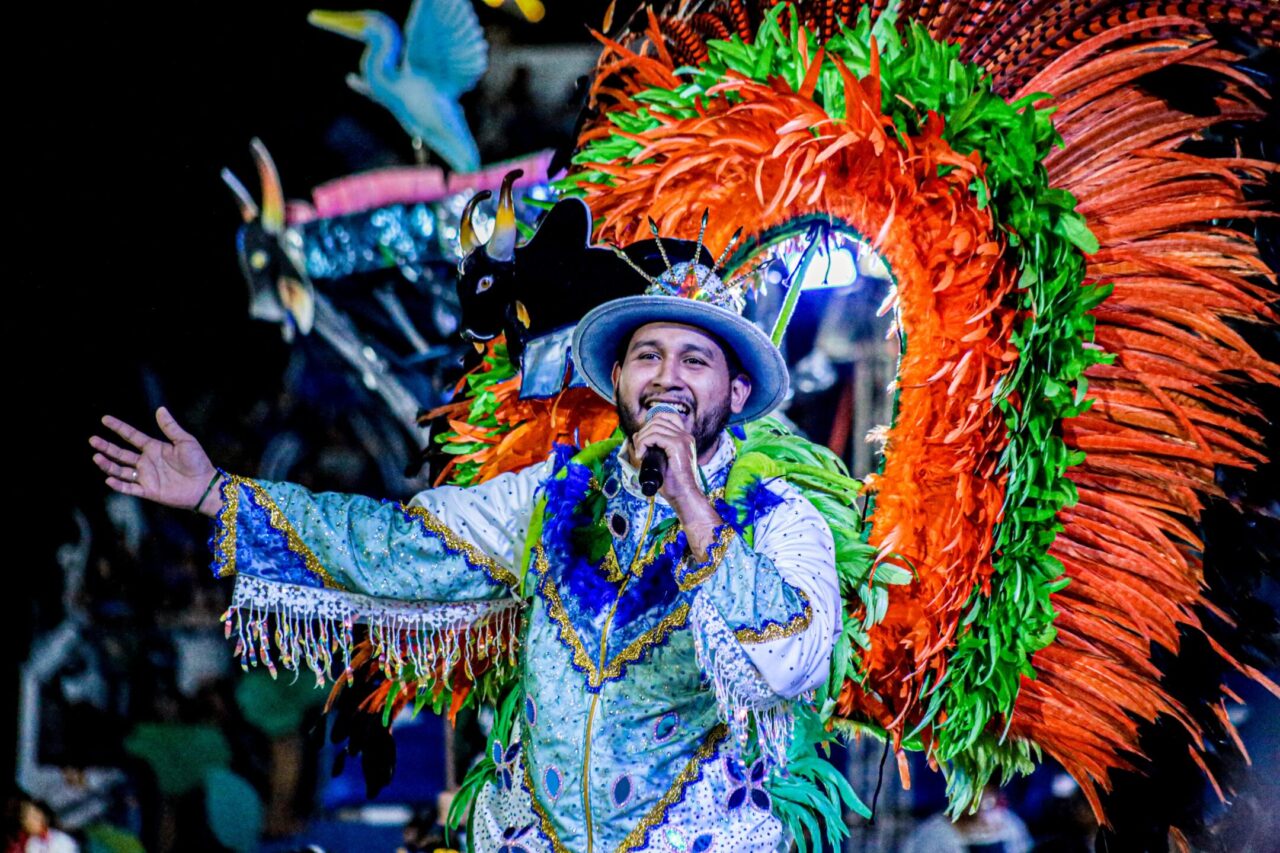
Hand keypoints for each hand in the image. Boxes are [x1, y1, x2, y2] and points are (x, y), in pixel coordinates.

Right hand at [90, 407, 222, 514]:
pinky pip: (130, 488)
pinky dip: (119, 485)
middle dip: (106, 447)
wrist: (205, 485)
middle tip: (92, 440)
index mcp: (154, 448)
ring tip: (96, 457)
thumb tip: (160, 409)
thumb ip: (170, 428)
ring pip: (121, 470)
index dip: (118, 428)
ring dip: (108, 465)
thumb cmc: (198, 462)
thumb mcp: (185, 441)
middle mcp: (146, 462)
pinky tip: (108, 479)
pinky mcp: (149, 491)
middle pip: (121, 453)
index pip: (132, 436)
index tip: (104, 419)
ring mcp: (146, 477)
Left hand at [629, 410, 701, 504]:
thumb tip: (635, 435)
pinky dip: (643, 444)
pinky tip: (641, 455)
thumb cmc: (672, 483)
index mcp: (684, 438)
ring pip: (654, 427)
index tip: (643, 439)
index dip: (651, 423)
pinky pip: (655, 436)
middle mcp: (685, 436)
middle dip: (643, 432)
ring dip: (641, 439)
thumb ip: (650, 447)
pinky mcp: (677, 446)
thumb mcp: (659, 461)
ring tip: (639, 454)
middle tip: (639, 449)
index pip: (667, 417)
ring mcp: (683, 440)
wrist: (684, 495)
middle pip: (658, 420)